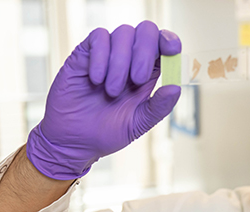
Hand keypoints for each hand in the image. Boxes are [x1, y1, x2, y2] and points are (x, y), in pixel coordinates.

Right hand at [26, 21, 181, 179]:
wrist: (73, 141)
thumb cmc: (106, 132)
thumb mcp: (138, 124)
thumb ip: (158, 107)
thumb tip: (176, 88)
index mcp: (147, 73)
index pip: (163, 45)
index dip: (170, 41)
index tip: (170, 51)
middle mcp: (129, 59)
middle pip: (146, 31)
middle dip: (145, 51)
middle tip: (136, 80)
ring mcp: (107, 54)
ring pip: (123, 33)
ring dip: (120, 61)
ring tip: (111, 90)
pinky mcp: (85, 54)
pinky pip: (98, 37)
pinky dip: (101, 56)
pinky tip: (97, 79)